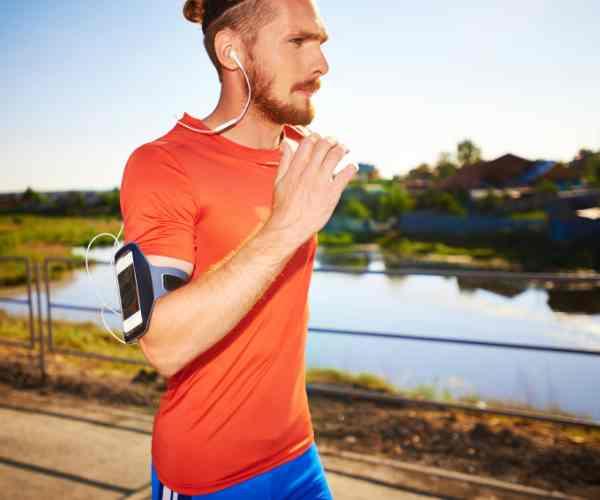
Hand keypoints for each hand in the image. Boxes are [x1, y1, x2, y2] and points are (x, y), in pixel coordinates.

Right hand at [264, 133, 358, 248]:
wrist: (289, 227)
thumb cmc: (282, 206)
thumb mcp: (278, 181)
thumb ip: (284, 161)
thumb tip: (287, 144)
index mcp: (295, 168)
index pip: (308, 142)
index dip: (316, 137)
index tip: (320, 140)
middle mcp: (309, 172)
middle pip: (324, 145)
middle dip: (332, 141)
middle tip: (336, 143)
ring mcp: (321, 182)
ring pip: (336, 155)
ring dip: (343, 149)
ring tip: (346, 150)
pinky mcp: (332, 193)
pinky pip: (346, 173)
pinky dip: (351, 166)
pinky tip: (352, 167)